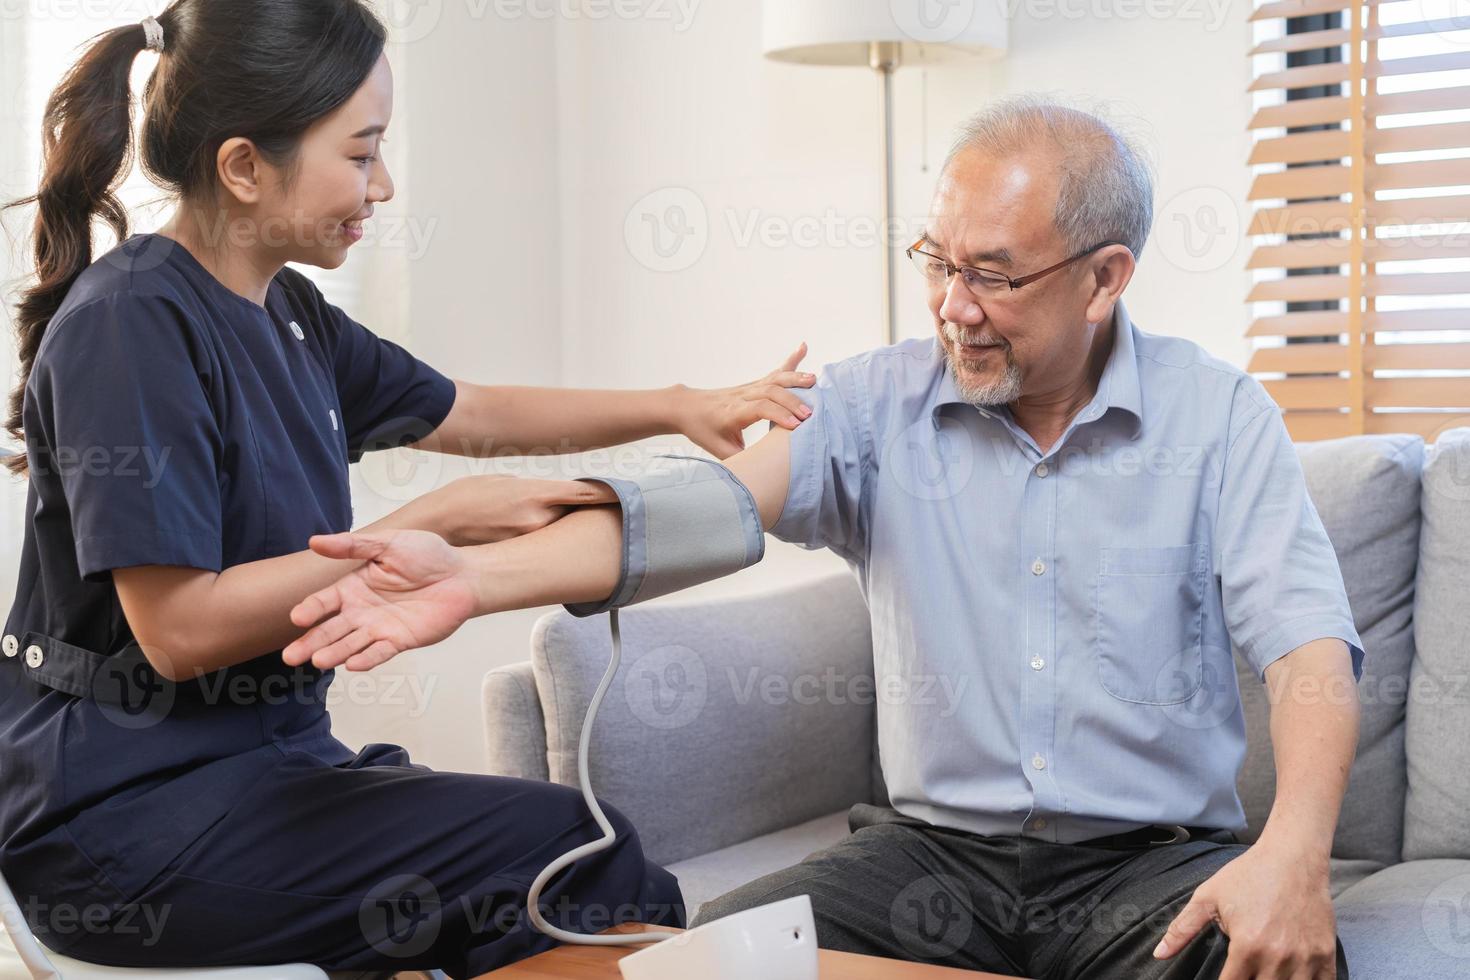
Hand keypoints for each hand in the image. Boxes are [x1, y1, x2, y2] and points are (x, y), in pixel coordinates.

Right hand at [282, 529, 479, 671]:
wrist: (463, 574)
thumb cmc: (427, 555)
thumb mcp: (388, 543)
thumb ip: (353, 545)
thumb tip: (315, 541)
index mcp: (355, 586)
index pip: (326, 601)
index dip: (311, 609)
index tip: (297, 617)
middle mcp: (362, 610)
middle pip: (332, 629)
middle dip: (311, 642)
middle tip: (291, 657)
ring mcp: (380, 627)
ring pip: (352, 644)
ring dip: (334, 653)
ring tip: (318, 662)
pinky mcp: (401, 640)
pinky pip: (380, 652)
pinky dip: (367, 659)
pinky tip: (352, 665)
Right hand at [428, 474, 617, 545]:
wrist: (434, 525)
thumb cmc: (463, 497)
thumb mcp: (502, 481)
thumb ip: (532, 489)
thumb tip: (550, 495)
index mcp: (537, 493)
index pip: (585, 493)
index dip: (608, 494)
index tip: (626, 493)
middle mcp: (539, 519)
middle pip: (575, 517)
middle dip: (580, 514)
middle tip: (586, 512)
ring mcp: (529, 541)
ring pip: (556, 534)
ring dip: (556, 529)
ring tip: (540, 525)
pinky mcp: (517, 556)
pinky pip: (538, 548)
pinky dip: (537, 543)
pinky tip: (523, 540)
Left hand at [674, 343, 815, 457]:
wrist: (687, 407)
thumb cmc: (702, 429)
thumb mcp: (717, 449)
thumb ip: (739, 458)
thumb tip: (761, 467)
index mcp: (733, 412)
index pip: (759, 409)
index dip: (778, 415)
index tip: (796, 426)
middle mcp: (742, 396)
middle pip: (770, 392)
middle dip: (792, 401)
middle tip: (810, 414)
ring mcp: (748, 387)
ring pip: (774, 379)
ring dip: (795, 379)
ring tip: (814, 380)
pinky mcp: (753, 384)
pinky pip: (774, 372)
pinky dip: (790, 361)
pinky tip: (802, 347)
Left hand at [1154, 839, 1338, 977]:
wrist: (1294, 856)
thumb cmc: (1249, 874)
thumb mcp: (1208, 898)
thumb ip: (1182, 929)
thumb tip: (1159, 954)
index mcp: (1247, 946)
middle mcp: (1278, 957)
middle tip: (1243, 974)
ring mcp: (1305, 958)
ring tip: (1264, 976)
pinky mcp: (1325, 954)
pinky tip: (1292, 979)